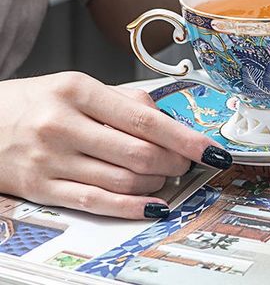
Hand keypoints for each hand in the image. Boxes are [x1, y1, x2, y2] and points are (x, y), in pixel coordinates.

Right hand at [0, 72, 230, 217]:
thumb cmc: (36, 101)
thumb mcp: (78, 86)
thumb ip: (124, 100)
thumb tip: (168, 121)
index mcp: (78, 91)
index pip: (144, 118)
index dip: (184, 137)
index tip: (210, 148)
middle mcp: (64, 125)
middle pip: (137, 152)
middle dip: (174, 162)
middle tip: (186, 162)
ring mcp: (51, 160)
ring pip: (122, 180)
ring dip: (156, 182)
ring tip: (166, 176)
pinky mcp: (42, 189)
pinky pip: (96, 203)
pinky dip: (131, 207)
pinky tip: (152, 205)